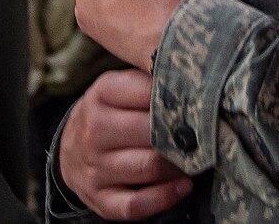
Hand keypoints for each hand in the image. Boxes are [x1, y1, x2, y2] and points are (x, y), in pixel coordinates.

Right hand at [59, 70, 193, 220]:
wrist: (70, 151)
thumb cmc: (109, 113)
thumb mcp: (119, 86)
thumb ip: (149, 78)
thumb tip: (193, 75)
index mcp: (102, 94)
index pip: (148, 92)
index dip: (180, 97)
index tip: (204, 99)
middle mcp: (95, 130)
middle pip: (151, 132)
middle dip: (182, 134)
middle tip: (208, 131)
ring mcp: (95, 168)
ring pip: (148, 167)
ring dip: (179, 164)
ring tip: (197, 157)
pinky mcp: (101, 199)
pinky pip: (136, 204)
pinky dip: (164, 197)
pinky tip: (183, 186)